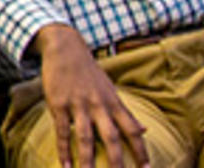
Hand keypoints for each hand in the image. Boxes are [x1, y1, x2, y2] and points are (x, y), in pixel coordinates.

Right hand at [32, 24, 152, 166]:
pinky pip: (62, 131)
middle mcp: (99, 105)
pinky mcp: (58, 104)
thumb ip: (126, 112)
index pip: (132, 130)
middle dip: (117, 160)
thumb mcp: (111, 90)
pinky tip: (66, 165)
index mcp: (114, 103)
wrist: (65, 47)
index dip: (141, 150)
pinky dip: (64, 149)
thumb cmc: (89, 72)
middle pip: (111, 137)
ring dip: (88, 160)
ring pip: (85, 137)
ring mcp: (78, 104)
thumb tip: (145, 130)